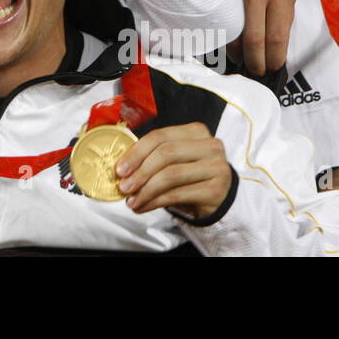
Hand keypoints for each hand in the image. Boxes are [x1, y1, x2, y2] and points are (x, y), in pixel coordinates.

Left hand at [115, 122, 232, 219]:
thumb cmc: (190, 175)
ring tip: (131, 200)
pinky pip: (177, 194)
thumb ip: (153, 156)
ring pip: (171, 175)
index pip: (160, 137)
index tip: (119, 169)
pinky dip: (155, 202)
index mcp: (196, 131)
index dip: (136, 152)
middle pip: (165, 154)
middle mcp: (210, 146)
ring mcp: (216, 168)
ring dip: (145, 190)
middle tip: (123, 186)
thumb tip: (121, 168)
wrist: (219, 197)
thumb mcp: (175, 160)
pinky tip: (143, 206)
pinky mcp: (216, 190)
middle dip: (140, 172)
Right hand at [226, 0, 295, 75]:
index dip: (274, 58)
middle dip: (255, 61)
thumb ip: (283, 21)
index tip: (273, 68)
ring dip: (238, 54)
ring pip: (234, 33)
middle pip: (254, 38)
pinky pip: (223, 23)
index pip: (277, 36)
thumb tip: (276, 52)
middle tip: (257, 71)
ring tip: (242, 62)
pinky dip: (226, 39)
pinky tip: (230, 47)